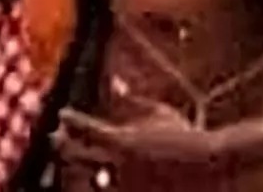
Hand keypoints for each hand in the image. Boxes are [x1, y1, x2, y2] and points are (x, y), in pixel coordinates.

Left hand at [48, 109, 228, 182]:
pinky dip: (101, 183)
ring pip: (88, 181)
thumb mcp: (159, 113)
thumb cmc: (184, 136)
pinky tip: (97, 177)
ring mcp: (124, 188)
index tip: (62, 113)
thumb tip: (115, 81)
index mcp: (122, 142)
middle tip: (55, 137)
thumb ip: (134, 100)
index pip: (84, 128)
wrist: (207, 169)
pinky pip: (109, 191)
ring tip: (72, 161)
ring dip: (79, 170)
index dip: (70, 120)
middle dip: (63, 145)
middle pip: (77, 157)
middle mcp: (117, 167)